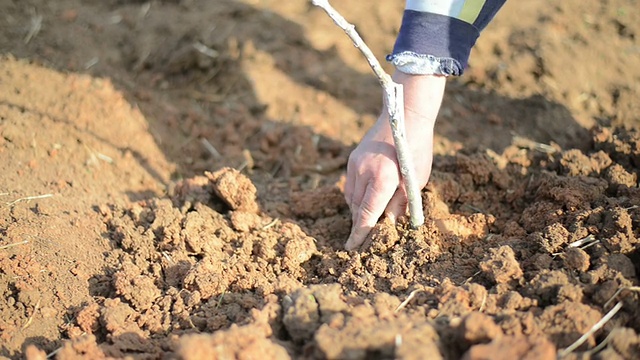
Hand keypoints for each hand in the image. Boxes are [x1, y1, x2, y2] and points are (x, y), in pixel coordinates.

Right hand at [343, 72, 445, 249]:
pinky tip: (369, 197)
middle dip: (361, 223)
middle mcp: (364, 172)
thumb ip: (400, 203)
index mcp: (383, 179)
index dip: (360, 234)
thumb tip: (388, 223)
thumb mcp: (416, 179)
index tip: (352, 248)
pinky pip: (350, 185)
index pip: (366, 215)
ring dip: (359, 209)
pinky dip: (357, 195)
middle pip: (356, 208)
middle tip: (371, 234)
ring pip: (351, 198)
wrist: (404, 115)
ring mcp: (355, 164)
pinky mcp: (352, 159)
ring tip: (372, 215)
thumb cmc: (417, 148)